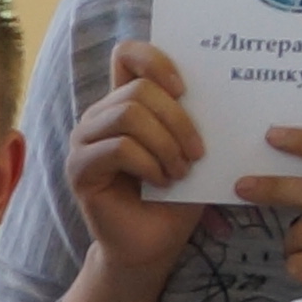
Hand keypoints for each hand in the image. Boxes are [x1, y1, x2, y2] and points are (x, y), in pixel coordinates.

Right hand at [61, 40, 215, 277]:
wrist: (152, 247)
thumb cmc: (174, 199)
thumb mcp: (190, 151)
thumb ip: (192, 119)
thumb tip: (220, 87)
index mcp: (124, 104)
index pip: (127, 55)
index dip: (156, 60)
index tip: (185, 89)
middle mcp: (99, 117)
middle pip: (138, 89)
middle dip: (178, 120)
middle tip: (197, 154)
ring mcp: (85, 141)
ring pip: (128, 115)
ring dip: (165, 144)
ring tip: (179, 171)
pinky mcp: (80, 168)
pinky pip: (118, 147)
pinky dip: (149, 164)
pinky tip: (161, 182)